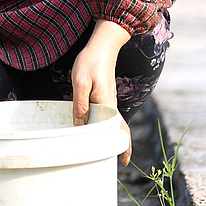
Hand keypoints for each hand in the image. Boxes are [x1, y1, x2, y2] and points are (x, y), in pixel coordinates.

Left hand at [71, 19, 132, 164]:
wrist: (101, 45)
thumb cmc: (90, 62)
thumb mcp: (80, 83)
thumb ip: (80, 105)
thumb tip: (80, 125)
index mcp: (108, 103)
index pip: (118, 129)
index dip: (123, 145)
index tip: (124, 160)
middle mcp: (112, 103)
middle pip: (116, 128)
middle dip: (116, 144)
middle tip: (109, 160)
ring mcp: (109, 99)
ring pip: (110, 121)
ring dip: (107, 134)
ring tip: (100, 148)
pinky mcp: (104, 95)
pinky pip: (105, 113)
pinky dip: (102, 123)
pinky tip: (94, 126)